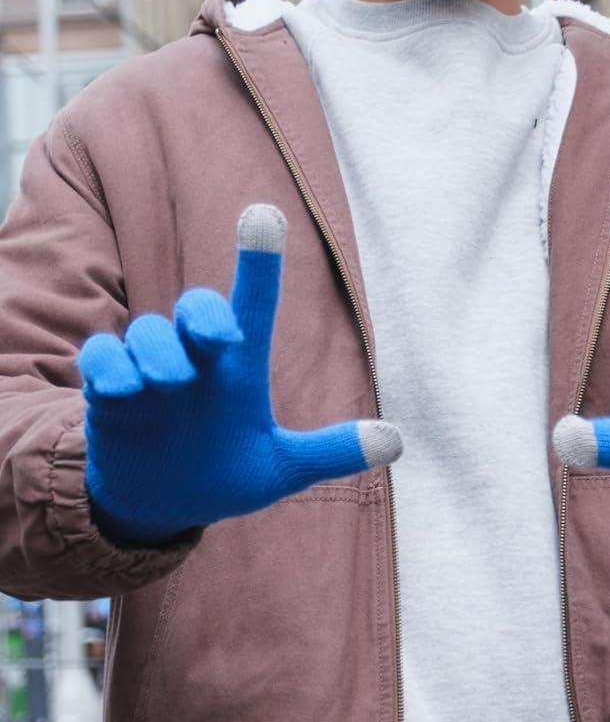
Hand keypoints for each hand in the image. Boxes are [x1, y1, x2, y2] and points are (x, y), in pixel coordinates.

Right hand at [79, 204, 401, 543]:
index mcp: (240, 368)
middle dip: (204, 313)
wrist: (163, 506)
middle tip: (219, 339)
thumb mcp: (282, 469)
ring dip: (158, 351)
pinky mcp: (110, 393)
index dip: (259, 261)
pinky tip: (121, 389)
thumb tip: (396, 443)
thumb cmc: (227, 474)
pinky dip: (108, 365)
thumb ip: (331, 452)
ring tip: (169, 384)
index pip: (255, 303)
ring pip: (148, 332)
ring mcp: (151, 373)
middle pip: (198, 307)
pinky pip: (101, 357)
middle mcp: (197, 359)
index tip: (265, 215)